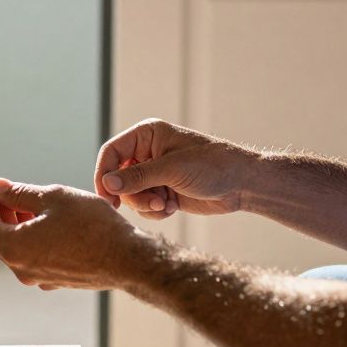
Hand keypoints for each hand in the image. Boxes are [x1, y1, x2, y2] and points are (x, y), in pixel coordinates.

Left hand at [0, 179, 151, 290]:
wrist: (127, 259)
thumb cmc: (92, 226)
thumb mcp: (54, 197)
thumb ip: (21, 193)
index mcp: (15, 248)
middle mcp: (22, 268)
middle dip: (2, 213)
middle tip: (13, 192)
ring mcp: (39, 278)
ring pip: (18, 248)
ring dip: (20, 225)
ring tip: (37, 204)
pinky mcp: (55, 280)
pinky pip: (35, 257)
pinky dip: (35, 238)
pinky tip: (53, 223)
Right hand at [94, 119, 254, 219]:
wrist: (241, 184)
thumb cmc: (212, 165)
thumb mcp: (172, 169)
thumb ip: (137, 177)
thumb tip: (107, 183)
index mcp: (146, 135)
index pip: (111, 153)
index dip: (104, 174)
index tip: (107, 197)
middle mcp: (146, 153)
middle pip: (118, 178)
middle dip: (134, 195)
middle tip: (154, 203)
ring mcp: (154, 173)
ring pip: (130, 195)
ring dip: (146, 205)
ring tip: (166, 204)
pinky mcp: (162, 191)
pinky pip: (144, 205)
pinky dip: (155, 210)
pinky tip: (172, 207)